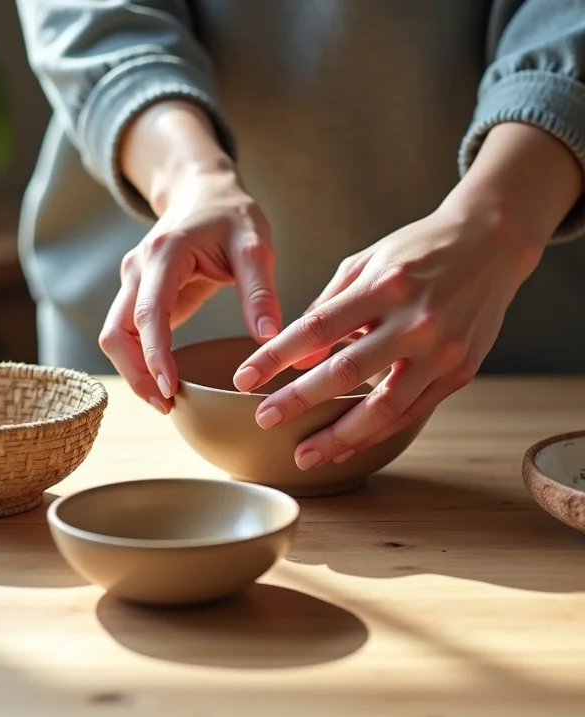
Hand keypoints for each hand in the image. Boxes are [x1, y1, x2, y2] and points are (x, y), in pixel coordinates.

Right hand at [99, 165, 280, 411]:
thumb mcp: (255, 246)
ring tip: (166, 400)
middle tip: (167, 406)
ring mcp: (132, 281)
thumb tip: (268, 339)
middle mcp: (138, 269)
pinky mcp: (137, 293)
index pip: (148, 314)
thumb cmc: (232, 215)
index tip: (168, 391)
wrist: (204, 191)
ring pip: (114, 336)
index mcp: (165, 254)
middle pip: (116, 332)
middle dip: (136, 374)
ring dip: (133, 370)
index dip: (154, 356)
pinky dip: (139, 359)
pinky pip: (126, 333)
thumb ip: (261, 292)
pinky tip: (163, 380)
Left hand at [232, 201, 541, 468]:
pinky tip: (346, 447)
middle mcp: (415, 320)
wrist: (492, 242)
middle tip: (263, 419)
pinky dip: (375, 434)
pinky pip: (411, 413)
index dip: (276, 357)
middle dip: (298, 400)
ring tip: (304, 455)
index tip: (245, 378)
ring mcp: (441, 351)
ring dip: (339, 437)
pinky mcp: (460, 372)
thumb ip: (329, 308)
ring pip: (383, 408)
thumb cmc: (418, 250)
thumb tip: (298, 357)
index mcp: (384, 285)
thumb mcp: (366, 263)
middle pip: (346, 371)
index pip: (317, 327)